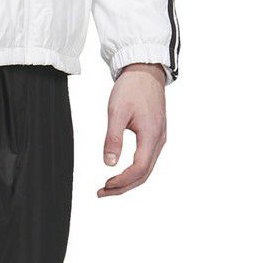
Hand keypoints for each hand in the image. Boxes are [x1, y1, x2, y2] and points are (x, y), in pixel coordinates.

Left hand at [99, 63, 167, 197]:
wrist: (145, 70)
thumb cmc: (131, 88)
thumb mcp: (117, 112)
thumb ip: (113, 139)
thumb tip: (109, 164)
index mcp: (151, 135)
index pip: (139, 169)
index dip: (121, 182)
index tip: (104, 186)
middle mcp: (159, 139)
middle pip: (143, 174)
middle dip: (123, 187)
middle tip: (102, 192)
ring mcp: (159, 138)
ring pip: (146, 170)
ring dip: (128, 181)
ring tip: (108, 186)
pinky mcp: (156, 135)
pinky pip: (147, 160)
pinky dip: (134, 171)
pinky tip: (120, 173)